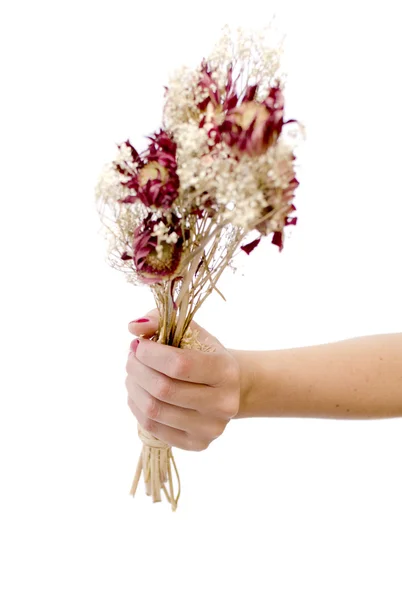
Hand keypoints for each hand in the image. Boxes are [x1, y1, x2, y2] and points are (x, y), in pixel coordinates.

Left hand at [125, 310, 239, 450]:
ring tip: (132, 374)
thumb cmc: (205, 355)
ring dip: (133, 388)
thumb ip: (161, 320)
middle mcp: (224, 403)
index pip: (179, 365)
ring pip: (154, 411)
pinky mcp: (198, 444)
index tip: (138, 345)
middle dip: (137, 370)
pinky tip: (138, 393)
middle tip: (131, 358)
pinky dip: (137, 408)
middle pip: (163, 390)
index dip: (150, 354)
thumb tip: (133, 328)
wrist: (230, 387)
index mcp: (225, 371)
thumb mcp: (190, 332)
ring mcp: (211, 428)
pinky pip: (153, 428)